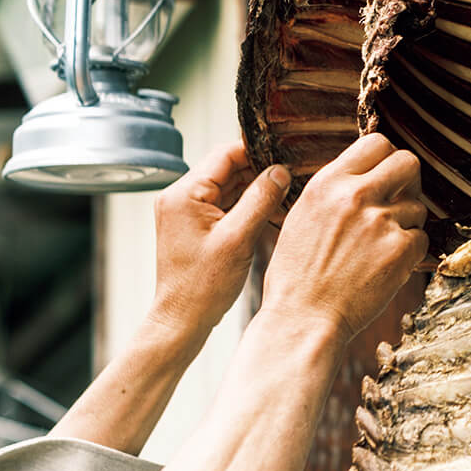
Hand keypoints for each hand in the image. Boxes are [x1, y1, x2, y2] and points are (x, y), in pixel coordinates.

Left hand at [149, 142, 291, 337]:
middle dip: (259, 173)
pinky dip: (246, 208)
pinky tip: (268, 215)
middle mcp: (180, 198)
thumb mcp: (238, 239)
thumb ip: (260, 200)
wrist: (183, 318)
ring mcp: (186, 212)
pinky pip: (224, 206)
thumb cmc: (202, 286)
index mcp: (184, 194)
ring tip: (283, 199)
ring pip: (228, 188)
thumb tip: (280, 172)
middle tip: (290, 180)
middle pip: (227, 169)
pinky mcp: (195, 226)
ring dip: (254, 192)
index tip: (284, 156)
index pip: (224, 154)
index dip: (256, 152)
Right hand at [261, 134, 427, 342]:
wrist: (304, 317)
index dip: (386, 159)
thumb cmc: (297, 276)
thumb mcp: (302, 217)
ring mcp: (380, 222)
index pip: (376, 143)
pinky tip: (388, 264)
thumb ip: (334, 192)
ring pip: (418, 206)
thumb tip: (362, 176)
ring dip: (408, 223)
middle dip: (409, 181)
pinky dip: (411, 252)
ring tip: (382, 246)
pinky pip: (422, 239)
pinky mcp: (400, 250)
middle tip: (400, 201)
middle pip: (408, 162)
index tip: (386, 176)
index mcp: (328, 183)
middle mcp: (354, 196)